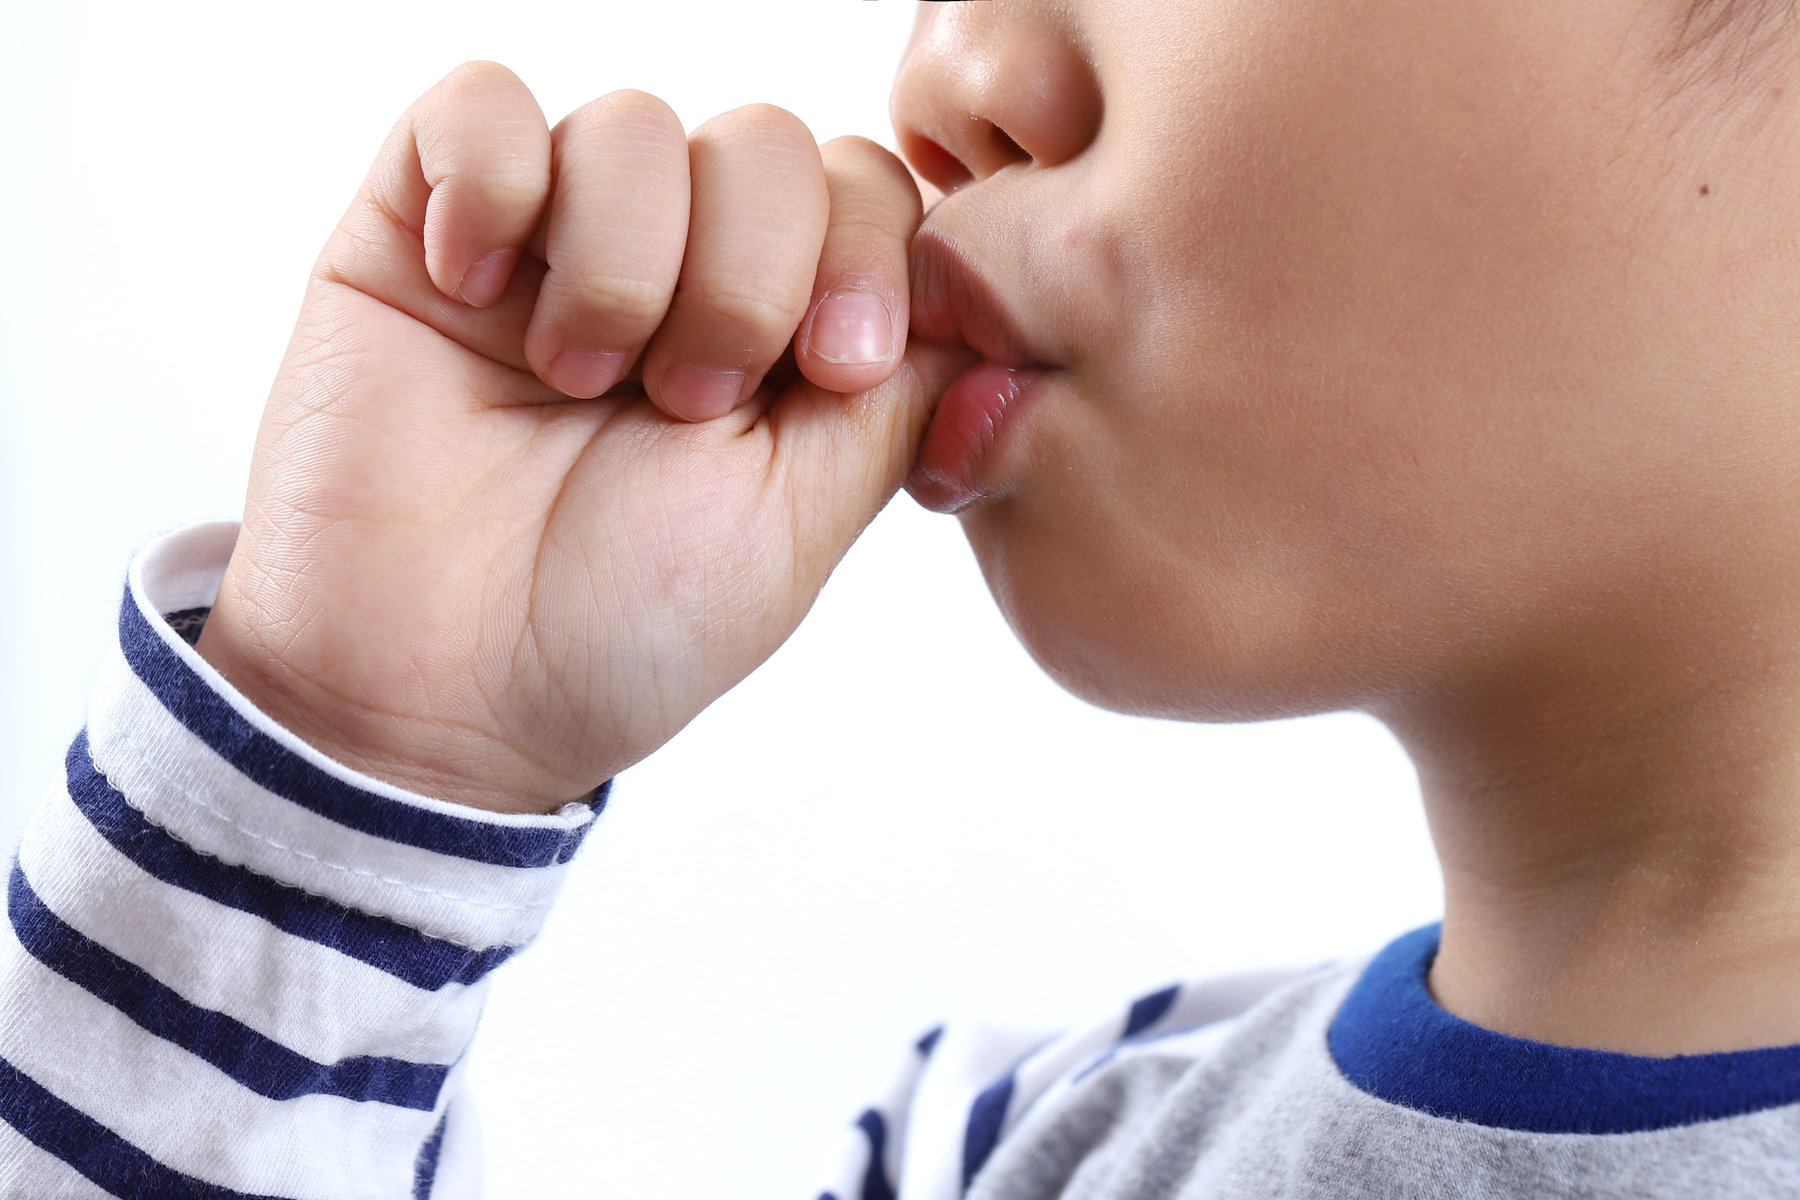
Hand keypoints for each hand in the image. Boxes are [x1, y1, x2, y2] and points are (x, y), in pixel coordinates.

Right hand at [195, 62, 966, 812]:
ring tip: (574, 383)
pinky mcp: (420, 220)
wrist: (436, 698)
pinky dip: (490, 184)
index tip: (829, 369)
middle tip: (685, 400)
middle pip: (767, 141)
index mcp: (777, 331)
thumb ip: (892, 389)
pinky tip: (474, 293)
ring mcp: (549, 235)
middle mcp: (673, 265)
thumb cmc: (623, 629)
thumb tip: (965, 284)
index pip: (867, 192)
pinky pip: (477, 102)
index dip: (867, 254)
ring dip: (620, 264)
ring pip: (634, 123)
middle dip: (746, 274)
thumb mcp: (801, 518)